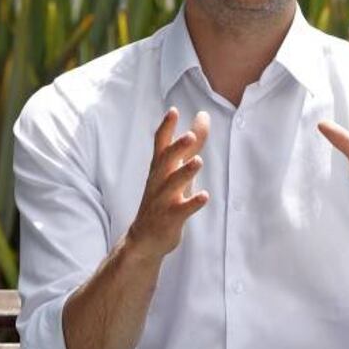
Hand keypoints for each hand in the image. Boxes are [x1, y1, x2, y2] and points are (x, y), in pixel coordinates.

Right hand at [126, 108, 209, 258]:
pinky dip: (193, 203)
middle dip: (177, 148)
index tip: (173, 111)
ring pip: (173, 184)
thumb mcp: (175, 170)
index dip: (166, 128)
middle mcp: (159, 181)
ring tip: (199, 161)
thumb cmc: (163, 198)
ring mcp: (163, 200)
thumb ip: (190, 145)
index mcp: (159, 168)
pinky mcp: (170, 218)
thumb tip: (203, 117)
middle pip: (166, 161)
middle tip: (190, 135)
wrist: (144, 238)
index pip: (160, 144)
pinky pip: (182, 210)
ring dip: (186, 172)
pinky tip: (204, 196)